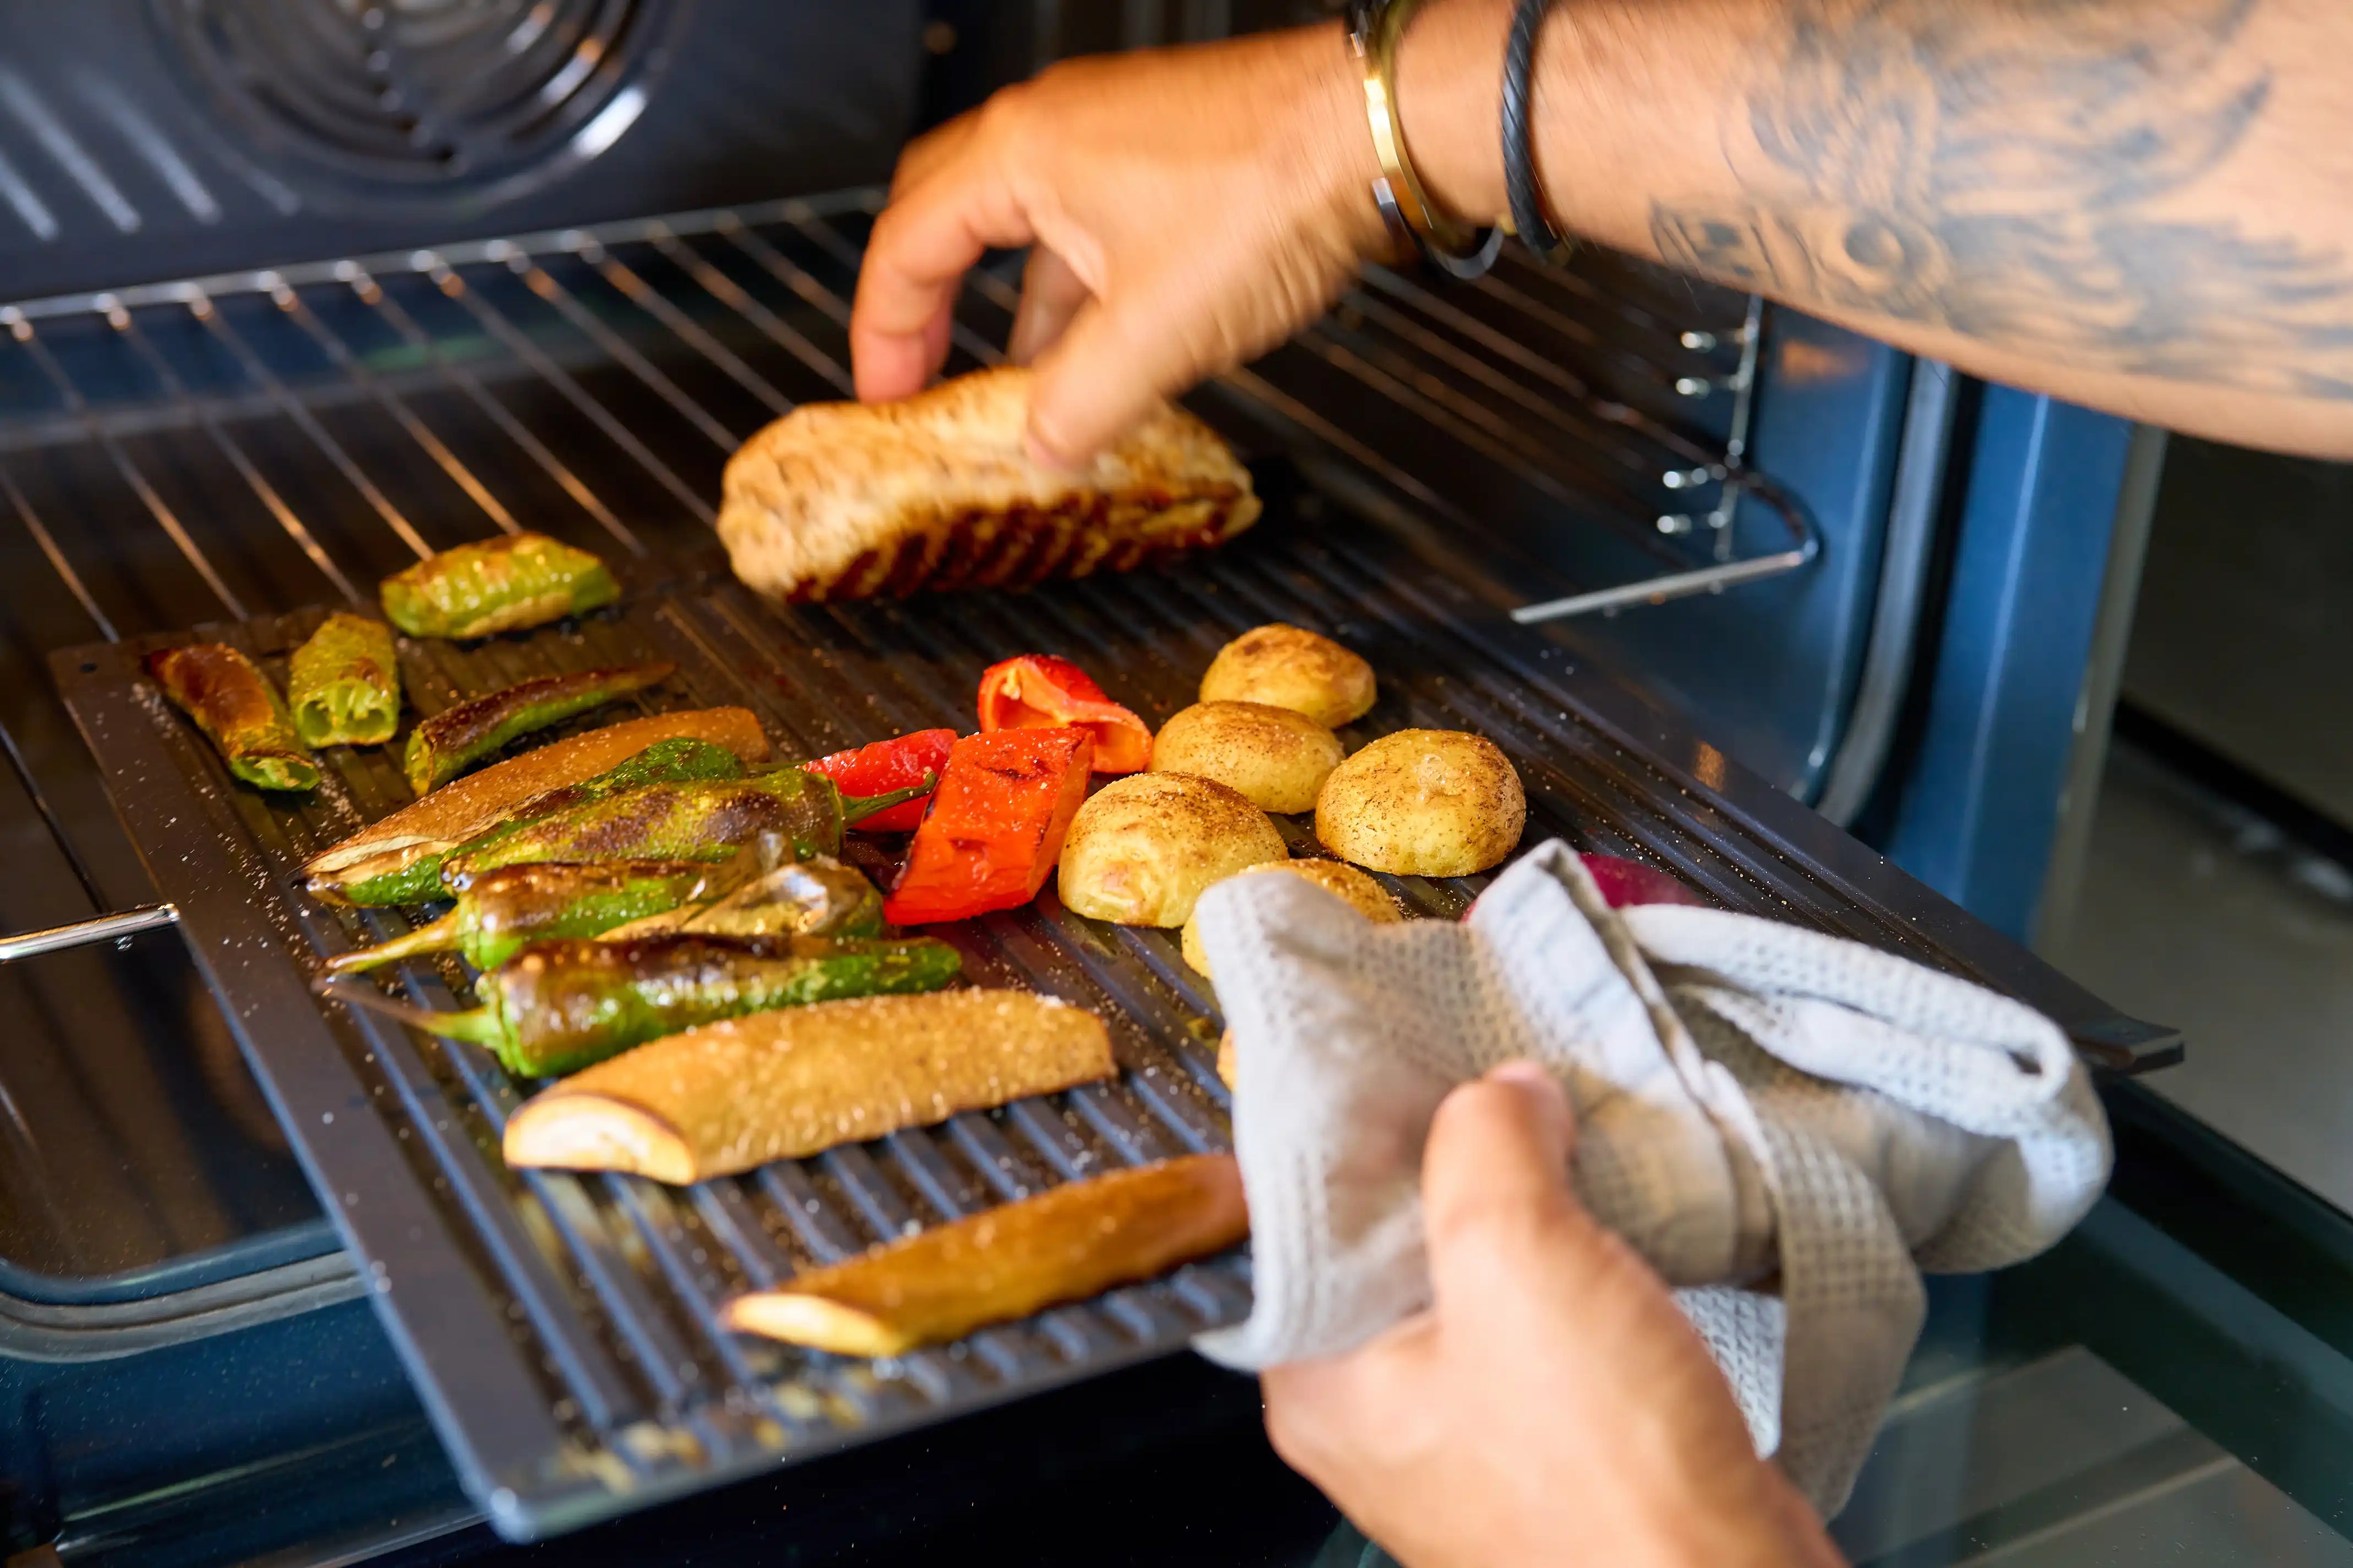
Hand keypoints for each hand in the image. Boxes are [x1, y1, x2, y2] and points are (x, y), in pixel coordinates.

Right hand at [851, 25, 1387, 466]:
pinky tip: (1109, 346)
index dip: (883, 332)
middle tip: (921, 375)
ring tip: (1021, 387)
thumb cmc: (1270, 196)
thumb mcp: (1153, 334)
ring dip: (1019, 307)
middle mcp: (1055, 127)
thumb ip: (1080, 406)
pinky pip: (1096, 226)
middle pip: (949, 216)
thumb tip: (1041, 452)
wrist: (1381, 131)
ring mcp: (1115, 132)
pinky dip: (1084, 290)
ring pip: (1033, 227)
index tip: (886, 395)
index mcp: (1020, 155)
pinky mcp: (1173, 151)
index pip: (907, 246)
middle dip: (928, 302)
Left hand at [1262, 1062, 1844, 1567]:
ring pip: (1467, 1282)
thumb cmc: (1608, 1476)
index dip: (1346, 1131)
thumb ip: (1483, 1141)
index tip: (1395, 1062)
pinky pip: (1537, 1328)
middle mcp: (1374, 1418)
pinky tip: (1607, 1234)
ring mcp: (1461, 1437)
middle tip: (1493, 1092)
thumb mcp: (1515, 1253)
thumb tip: (1496, 1094)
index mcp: (1317, 1382)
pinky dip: (1568, 1273)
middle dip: (1442, 1162)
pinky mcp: (1547, 1447)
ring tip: (1560, 1149)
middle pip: (1380, 1243)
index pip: (1290, 1220)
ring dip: (1518, 1214)